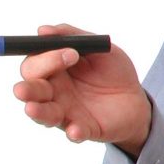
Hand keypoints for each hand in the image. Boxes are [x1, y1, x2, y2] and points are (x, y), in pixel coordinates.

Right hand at [13, 24, 150, 155]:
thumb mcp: (100, 48)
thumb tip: (44, 30)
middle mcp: (54, 93)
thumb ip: (74, 36)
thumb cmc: (113, 73)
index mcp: (54, 71)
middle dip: (28, 88)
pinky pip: (74, 133)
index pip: (34, 65)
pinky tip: (76, 130)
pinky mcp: (83, 129)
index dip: (45, 59)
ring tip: (33, 108)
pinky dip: (74, 132)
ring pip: (44, 114)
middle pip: (31, 90)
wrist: (136, 99)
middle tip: (30, 86)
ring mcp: (66, 113)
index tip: (70, 53)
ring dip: (38, 111)